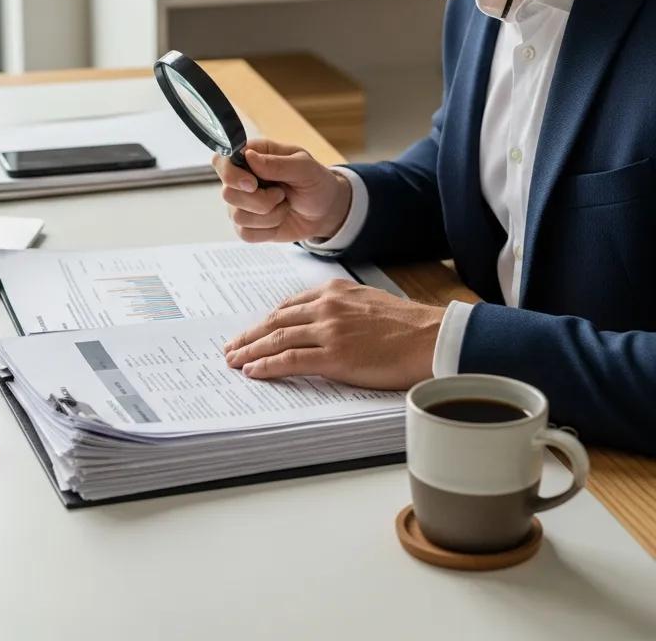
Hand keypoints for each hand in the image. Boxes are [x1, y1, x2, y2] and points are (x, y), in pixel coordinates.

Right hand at [212, 138, 352, 242]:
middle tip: (282, 194)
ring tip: (284, 205)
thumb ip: (277, 163)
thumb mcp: (305, 167)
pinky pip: (245, 234)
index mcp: (251, 156)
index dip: (230, 174)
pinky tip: (279, 219)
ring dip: (270, 215)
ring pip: (238, 216)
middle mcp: (241, 179)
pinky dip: (268, 230)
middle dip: (261, 200)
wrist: (325, 210)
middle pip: (228, 194)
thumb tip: (249, 157)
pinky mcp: (247, 226)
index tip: (252, 183)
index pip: (221, 161)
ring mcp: (242, 204)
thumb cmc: (315, 182)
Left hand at [223, 278, 444, 390]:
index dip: (266, 321)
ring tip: (234, 361)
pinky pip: (290, 360)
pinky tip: (254, 371)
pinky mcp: (334, 356)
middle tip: (231, 347)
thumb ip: (341, 307)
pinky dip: (267, 365)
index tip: (254, 330)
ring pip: (276, 339)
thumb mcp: (367, 301)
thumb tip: (322, 322)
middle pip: (275, 321)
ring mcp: (328, 331)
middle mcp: (325, 306)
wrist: (431, 337)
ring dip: (250, 351)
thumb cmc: (407, 325)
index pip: (288, 306)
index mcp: (332, 291)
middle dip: (249, 335)